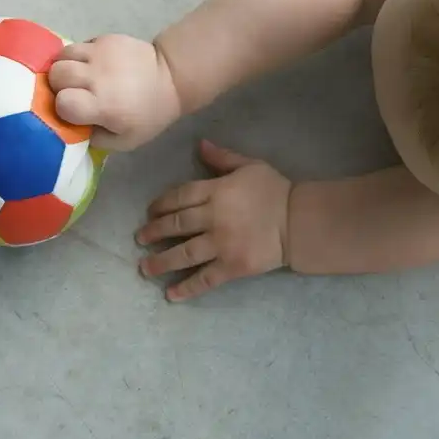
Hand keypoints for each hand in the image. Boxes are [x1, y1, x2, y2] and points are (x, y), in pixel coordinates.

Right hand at [48, 34, 182, 150]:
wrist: (170, 77)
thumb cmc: (147, 115)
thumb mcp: (125, 141)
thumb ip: (94, 139)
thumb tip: (70, 129)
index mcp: (103, 105)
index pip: (63, 102)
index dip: (63, 107)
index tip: (73, 111)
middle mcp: (97, 76)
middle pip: (57, 74)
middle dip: (58, 85)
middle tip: (71, 91)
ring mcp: (101, 53)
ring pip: (62, 54)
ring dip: (64, 66)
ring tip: (76, 76)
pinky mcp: (105, 38)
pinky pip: (78, 45)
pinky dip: (78, 56)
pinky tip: (91, 65)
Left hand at [136, 141, 290, 300]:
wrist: (299, 221)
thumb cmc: (275, 190)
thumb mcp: (250, 165)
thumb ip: (222, 158)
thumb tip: (199, 144)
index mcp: (216, 191)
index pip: (179, 197)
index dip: (160, 205)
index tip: (149, 212)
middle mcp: (213, 218)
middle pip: (176, 225)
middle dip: (154, 232)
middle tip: (140, 239)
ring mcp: (221, 244)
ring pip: (183, 254)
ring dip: (160, 262)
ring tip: (144, 268)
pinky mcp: (232, 267)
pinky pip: (204, 279)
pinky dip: (186, 287)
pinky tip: (170, 294)